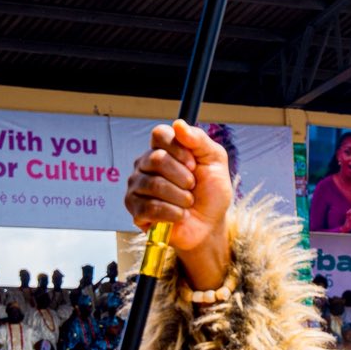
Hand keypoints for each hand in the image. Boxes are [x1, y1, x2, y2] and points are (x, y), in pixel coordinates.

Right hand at [123, 120, 232, 291]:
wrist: (209, 225)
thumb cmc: (211, 192)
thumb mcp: (215, 161)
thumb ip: (199, 140)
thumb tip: (179, 124)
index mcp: (162, 149)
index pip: (160, 134)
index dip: (179, 150)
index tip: (194, 165)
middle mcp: (145, 164)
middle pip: (156, 158)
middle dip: (183, 176)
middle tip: (192, 186)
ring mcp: (137, 186)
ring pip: (154, 184)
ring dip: (180, 197)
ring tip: (188, 203)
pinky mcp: (135, 209)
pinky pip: (149, 207)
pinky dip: (171, 213)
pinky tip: (179, 215)